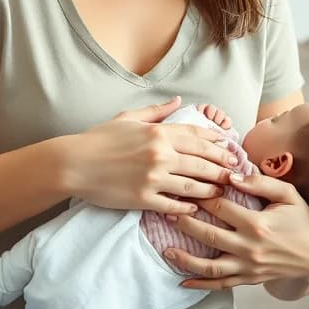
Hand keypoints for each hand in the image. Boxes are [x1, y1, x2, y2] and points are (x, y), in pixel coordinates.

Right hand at [64, 97, 235, 216]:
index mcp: (158, 133)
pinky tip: (196, 208)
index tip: (229, 147)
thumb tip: (178, 100)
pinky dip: (188, 207)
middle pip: (203, 161)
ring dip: (211, 189)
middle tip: (235, 172)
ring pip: (194, 186)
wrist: (73, 164)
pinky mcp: (144, 199)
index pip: (197, 136)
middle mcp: (160, 155)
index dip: (217, 142)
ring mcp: (153, 179)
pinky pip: (174, 205)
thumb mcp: (127, 118)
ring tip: (222, 191)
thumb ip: (156, 111)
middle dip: (222, 167)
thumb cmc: (98, 139)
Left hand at [159, 170, 308, 291]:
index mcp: (257, 223)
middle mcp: (250, 247)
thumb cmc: (304, 221)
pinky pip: (220, 284)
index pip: (220, 207)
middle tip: (167, 212)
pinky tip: (182, 280)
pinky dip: (200, 284)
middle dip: (185, 223)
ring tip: (166, 249)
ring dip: (186, 258)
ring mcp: (248, 267)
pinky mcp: (249, 279)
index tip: (186, 187)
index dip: (201, 196)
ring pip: (210, 266)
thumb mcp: (289, 195)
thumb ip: (260, 183)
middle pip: (209, 235)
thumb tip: (231, 176)